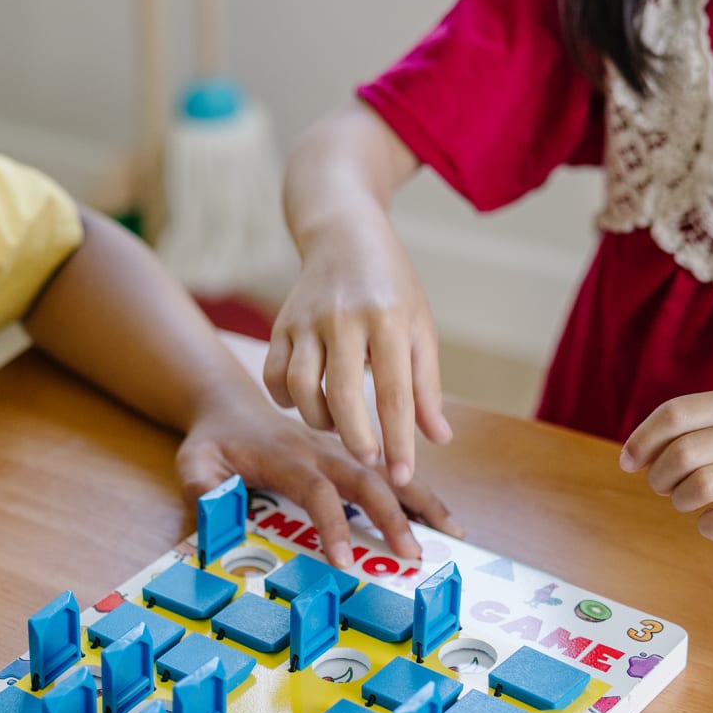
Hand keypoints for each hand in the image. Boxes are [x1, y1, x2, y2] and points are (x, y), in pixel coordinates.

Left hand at [176, 389, 462, 568]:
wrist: (229, 408)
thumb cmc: (213, 442)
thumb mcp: (194, 462)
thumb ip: (202, 486)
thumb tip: (218, 509)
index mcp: (286, 458)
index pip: (316, 490)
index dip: (332, 524)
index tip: (346, 560)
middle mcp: (320, 452)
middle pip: (365, 480)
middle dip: (392, 516)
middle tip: (415, 554)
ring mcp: (339, 452)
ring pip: (386, 474)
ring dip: (420, 501)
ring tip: (454, 532)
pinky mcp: (348, 458)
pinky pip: (388, 474)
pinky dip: (418, 493)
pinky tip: (443, 517)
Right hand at [263, 218, 450, 489]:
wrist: (344, 236)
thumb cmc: (391, 287)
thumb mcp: (419, 326)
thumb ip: (426, 385)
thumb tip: (437, 438)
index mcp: (388, 318)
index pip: (394, 392)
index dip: (398, 440)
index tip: (403, 476)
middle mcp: (344, 318)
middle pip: (343, 394)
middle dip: (356, 438)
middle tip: (369, 462)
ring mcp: (307, 320)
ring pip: (301, 387)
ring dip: (319, 420)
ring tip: (339, 425)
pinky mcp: (281, 325)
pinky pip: (274, 375)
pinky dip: (287, 400)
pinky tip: (309, 403)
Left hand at [619, 389, 712, 540]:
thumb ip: (680, 431)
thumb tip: (630, 457)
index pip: (674, 413)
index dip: (641, 441)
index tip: (629, 462)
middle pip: (683, 452)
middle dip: (658, 475)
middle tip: (661, 485)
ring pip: (700, 486)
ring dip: (678, 499)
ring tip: (684, 500)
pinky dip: (706, 526)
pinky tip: (710, 521)